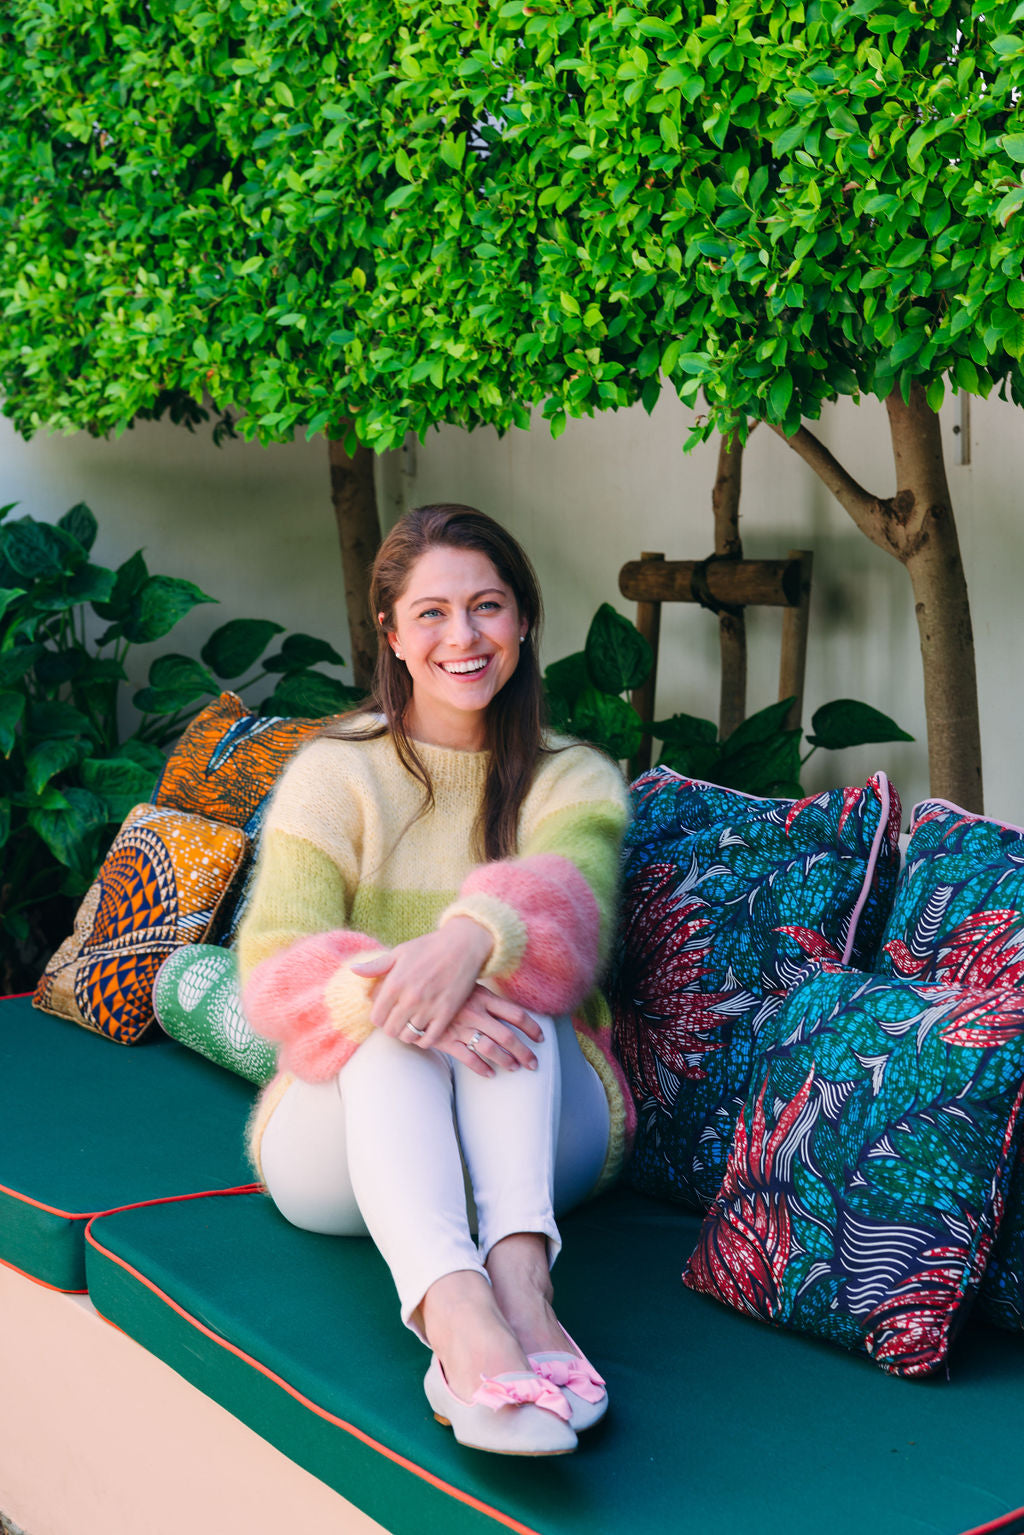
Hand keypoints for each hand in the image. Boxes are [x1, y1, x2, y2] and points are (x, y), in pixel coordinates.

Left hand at [350, 918, 497, 1045]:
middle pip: (391, 1030)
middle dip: (391, 1027)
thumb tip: (353, 971)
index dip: (379, 1018)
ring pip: (409, 1036)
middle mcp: (410, 997)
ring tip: (411, 1024)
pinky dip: (424, 1039)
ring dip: (408, 1033)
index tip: (385, 1013)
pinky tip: (424, 1029)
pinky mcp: (446, 1013)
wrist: (463, 945)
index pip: (376, 1017)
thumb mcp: (400, 952)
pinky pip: (429, 1039)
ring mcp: (429, 1007)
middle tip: (397, 1020)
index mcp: (395, 983)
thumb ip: (376, 966)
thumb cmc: (429, 946)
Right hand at [434, 985, 543, 1076]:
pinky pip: (468, 1058)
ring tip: (514, 1067)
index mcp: (484, 997)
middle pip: (508, 1036)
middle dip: (524, 1052)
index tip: (540, 1037)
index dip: (532, 1028)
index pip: (517, 1014)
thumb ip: (487, 996)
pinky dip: (481, 1068)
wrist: (413, 993)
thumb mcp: (468, 984)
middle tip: (533, 1063)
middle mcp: (475, 1013)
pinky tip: (490, 1074)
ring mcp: (461, 1027)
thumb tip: (508, 1007)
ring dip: (506, 1061)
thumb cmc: (444, 987)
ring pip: (490, 1049)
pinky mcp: (446, 1040)